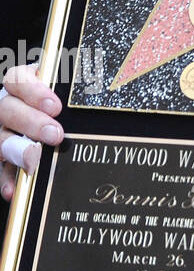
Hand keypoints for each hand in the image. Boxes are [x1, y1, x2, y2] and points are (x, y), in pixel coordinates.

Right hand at [0, 65, 63, 201]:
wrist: (51, 115)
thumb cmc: (61, 99)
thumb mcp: (66, 88)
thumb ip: (74, 87)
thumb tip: (106, 85)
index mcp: (20, 85)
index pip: (17, 80)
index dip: (33, 92)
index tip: (55, 106)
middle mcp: (7, 106)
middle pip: (9, 110)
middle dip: (32, 123)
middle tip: (55, 134)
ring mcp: (2, 130)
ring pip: (2, 138)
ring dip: (18, 150)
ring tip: (33, 161)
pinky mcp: (3, 154)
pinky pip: (0, 167)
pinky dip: (6, 179)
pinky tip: (13, 190)